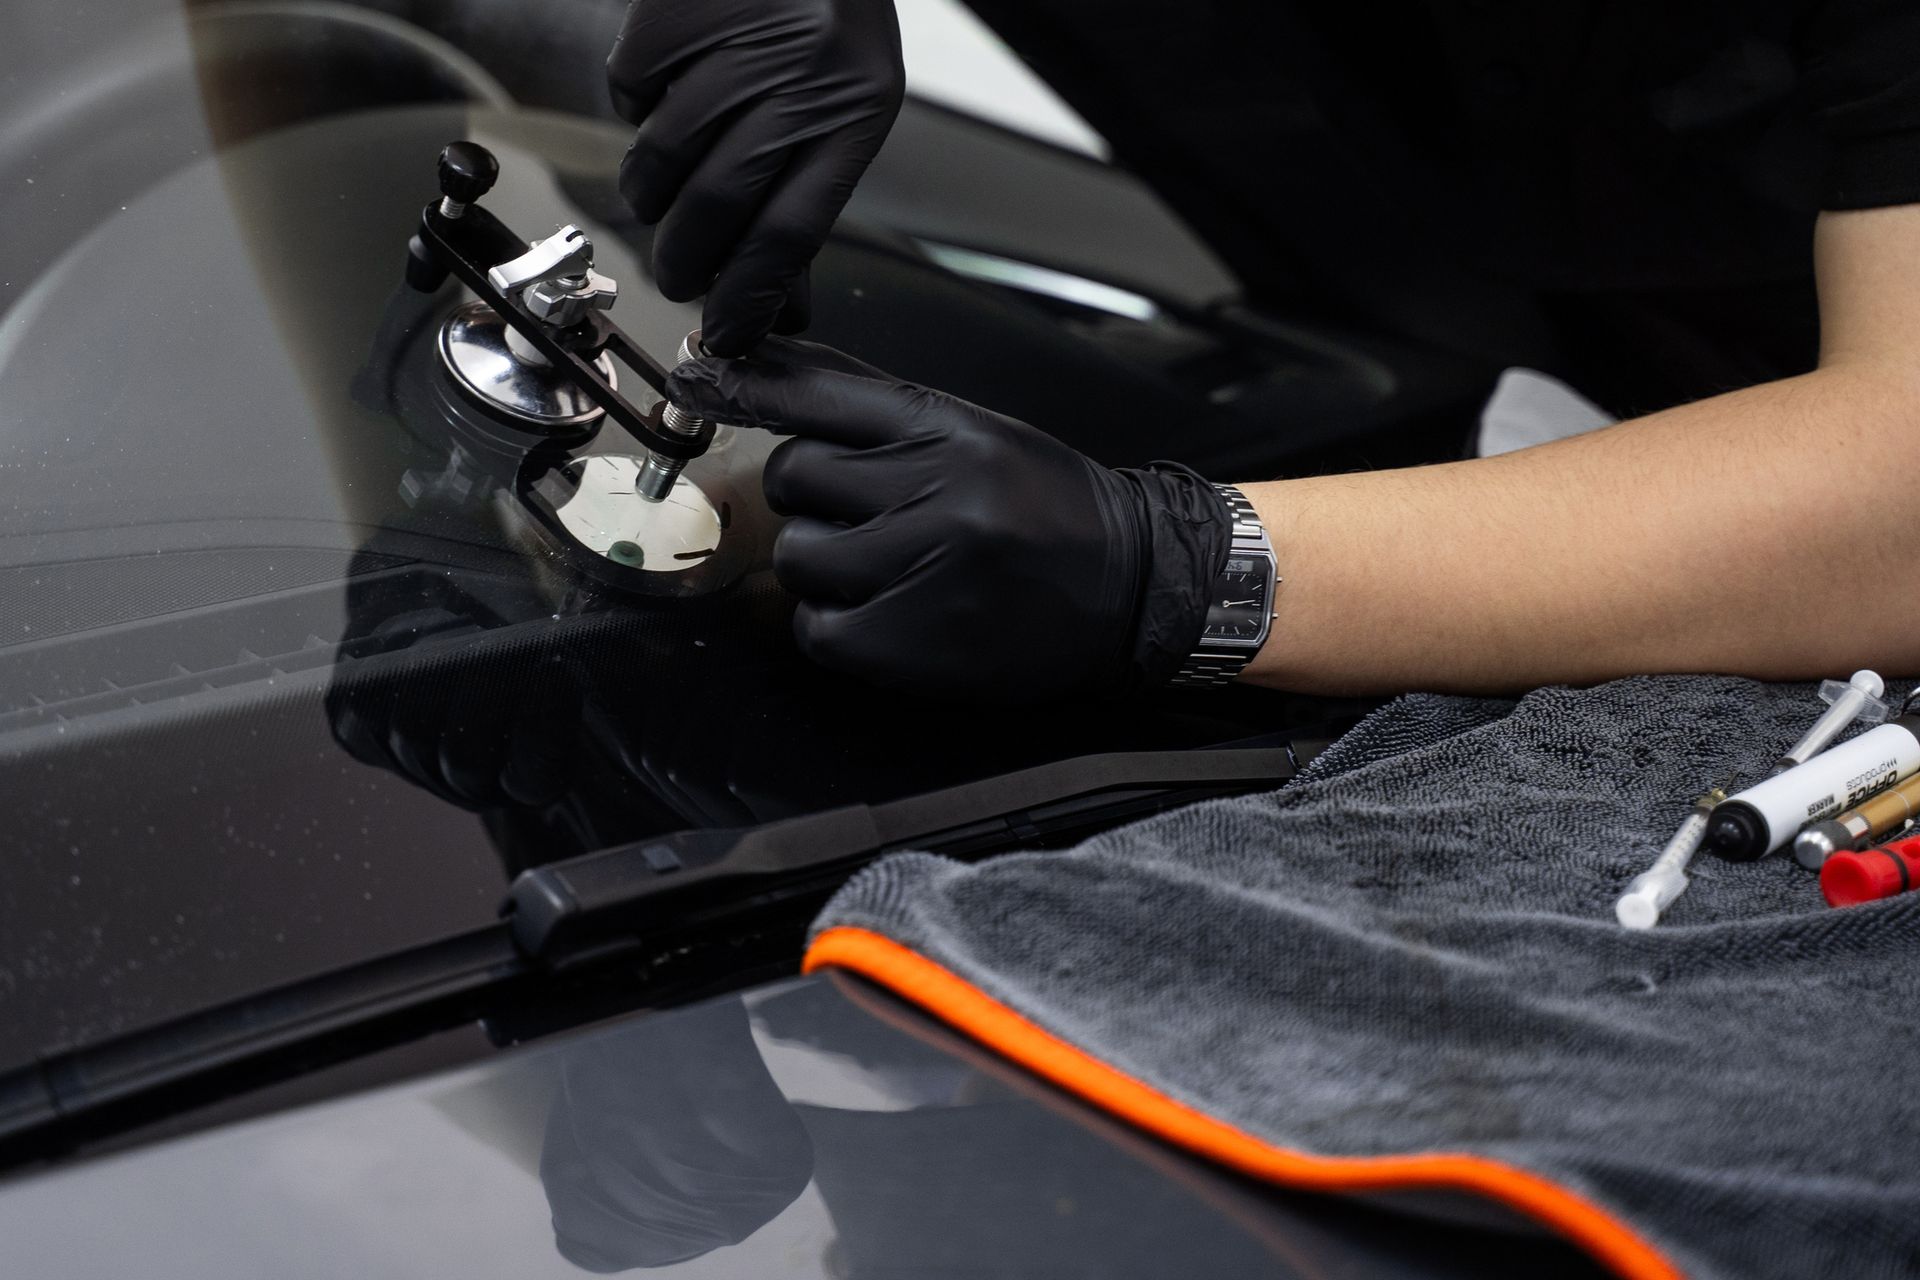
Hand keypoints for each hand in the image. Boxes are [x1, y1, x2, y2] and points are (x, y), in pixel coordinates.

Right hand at [607, 0, 903, 355]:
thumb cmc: (825, 24)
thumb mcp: (843, 108)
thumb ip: (804, 198)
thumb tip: (772, 301)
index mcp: (854, 110)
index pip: (790, 230)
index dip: (749, 296)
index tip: (727, 334)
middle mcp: (797, 77)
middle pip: (720, 205)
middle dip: (688, 262)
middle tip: (679, 279)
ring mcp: (731, 45)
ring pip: (662, 161)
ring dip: (654, 197)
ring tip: (667, 192)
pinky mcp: (671, 19)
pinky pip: (630, 98)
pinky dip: (639, 112)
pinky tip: (673, 89)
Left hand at [666, 338, 1232, 698]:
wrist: (1134, 588)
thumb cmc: (1046, 507)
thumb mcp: (974, 432)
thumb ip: (874, 409)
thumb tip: (762, 366)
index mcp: (948, 427)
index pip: (817, 393)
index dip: (748, 384)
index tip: (700, 373)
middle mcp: (934, 489)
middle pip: (793, 476)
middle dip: (814, 498)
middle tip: (867, 514)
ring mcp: (921, 568)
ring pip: (799, 554)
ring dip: (827, 565)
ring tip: (886, 569)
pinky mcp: (911, 644)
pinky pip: (817, 628)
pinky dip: (836, 624)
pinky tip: (882, 614)